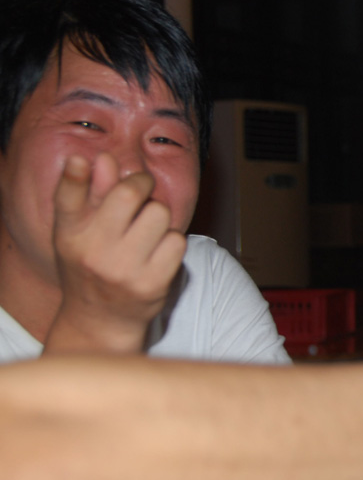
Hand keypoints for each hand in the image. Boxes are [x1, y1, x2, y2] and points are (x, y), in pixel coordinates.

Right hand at [45, 153, 186, 352]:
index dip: (76, 176)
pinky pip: (177, 240)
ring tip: (147, 230)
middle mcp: (93, 252)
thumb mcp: (80, 231)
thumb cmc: (91, 264)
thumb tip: (103, 159)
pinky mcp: (152, 284)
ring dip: (158, 216)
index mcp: (70, 234)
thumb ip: (90, 193)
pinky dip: (172, 241)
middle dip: (141, 184)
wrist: (101, 320)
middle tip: (141, 190)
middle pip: (130, 194)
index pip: (68, 198)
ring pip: (159, 213)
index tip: (86, 161)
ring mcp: (123, 270)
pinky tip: (158, 252)